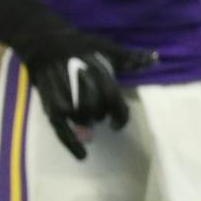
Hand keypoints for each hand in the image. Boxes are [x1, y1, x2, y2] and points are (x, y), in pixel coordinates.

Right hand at [20, 31, 155, 159]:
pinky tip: (83, 156)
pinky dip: (73, 145)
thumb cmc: (80, 46)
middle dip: (101, 115)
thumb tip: (155, 57)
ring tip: (86, 116)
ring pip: (83, 122)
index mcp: (98, 75)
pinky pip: (62, 131)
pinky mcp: (50, 108)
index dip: (120, 115)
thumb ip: (130, 57)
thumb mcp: (107, 47)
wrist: (46, 44)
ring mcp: (65, 100)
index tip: (118, 122)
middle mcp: (82, 90)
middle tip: (98, 111)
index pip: (114, 102)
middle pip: (98, 113)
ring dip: (88, 123)